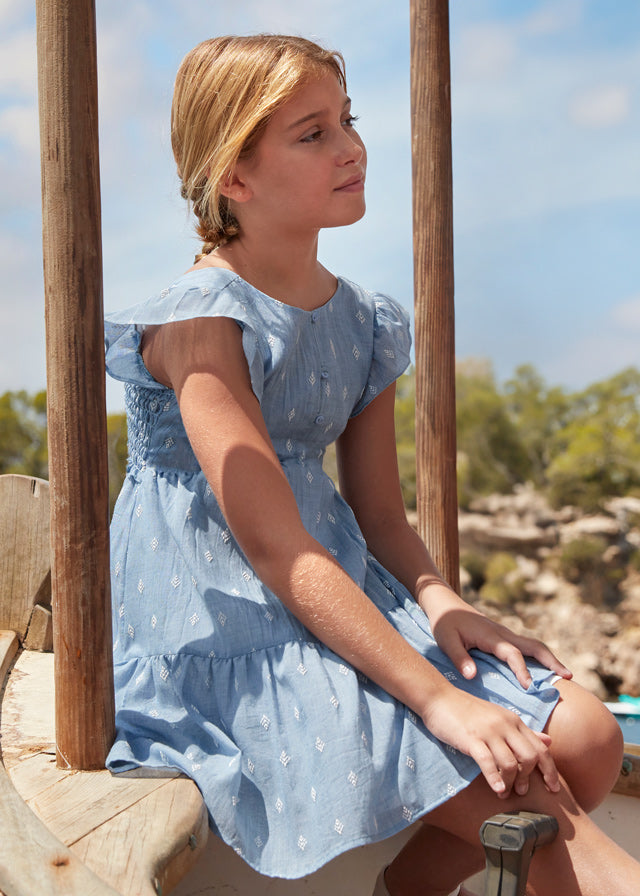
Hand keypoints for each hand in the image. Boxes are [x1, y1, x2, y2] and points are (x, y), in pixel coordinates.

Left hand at [418, 584, 571, 689]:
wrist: (444, 603)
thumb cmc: (444, 623)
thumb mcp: (446, 641)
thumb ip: (459, 658)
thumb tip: (472, 676)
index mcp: (490, 636)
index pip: (512, 654)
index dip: (521, 670)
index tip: (529, 686)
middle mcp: (502, 633)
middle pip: (533, 645)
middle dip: (551, 660)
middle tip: (569, 677)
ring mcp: (505, 633)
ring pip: (533, 645)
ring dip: (549, 658)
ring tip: (566, 676)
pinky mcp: (503, 636)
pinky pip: (526, 646)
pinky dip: (539, 657)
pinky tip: (545, 670)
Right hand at [422, 684, 559, 798]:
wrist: (440, 697)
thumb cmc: (468, 710)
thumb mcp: (500, 716)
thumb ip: (524, 731)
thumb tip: (548, 741)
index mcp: (514, 720)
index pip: (540, 748)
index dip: (550, 770)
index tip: (553, 788)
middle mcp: (505, 725)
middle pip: (530, 757)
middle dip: (529, 778)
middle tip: (522, 792)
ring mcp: (488, 731)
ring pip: (510, 762)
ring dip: (511, 782)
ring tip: (504, 793)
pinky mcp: (471, 738)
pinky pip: (488, 761)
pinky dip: (495, 778)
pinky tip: (497, 789)